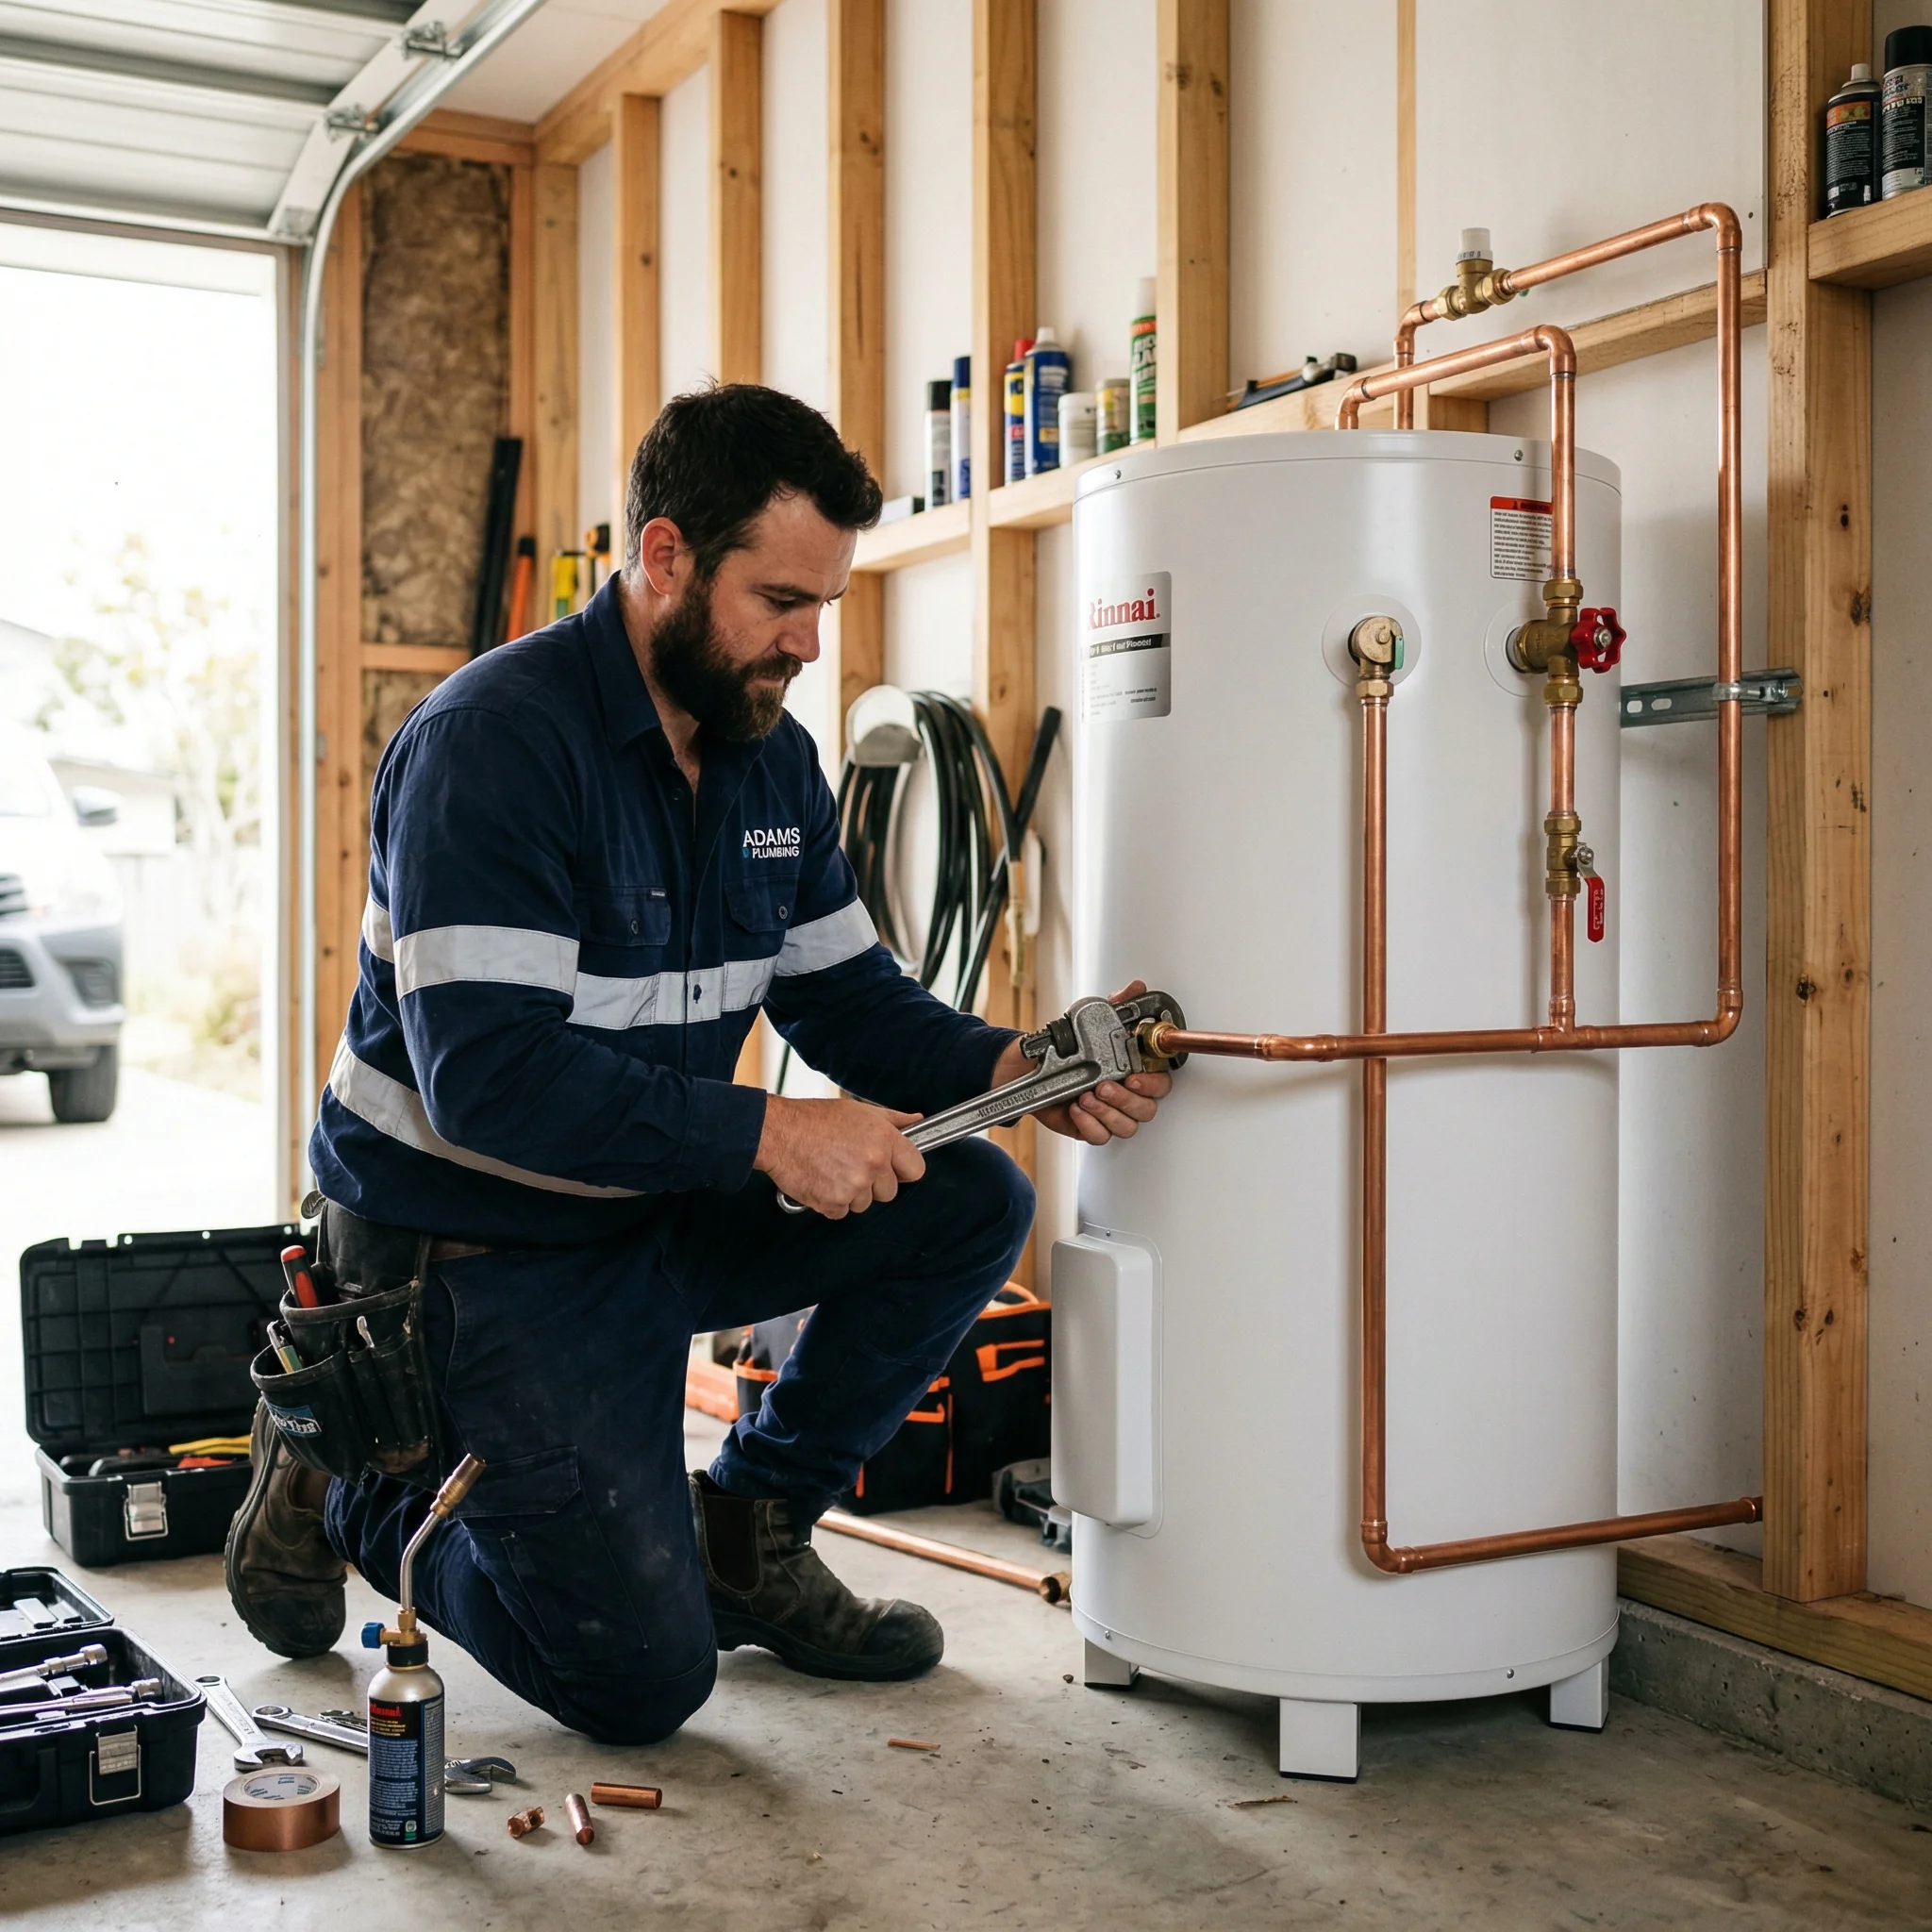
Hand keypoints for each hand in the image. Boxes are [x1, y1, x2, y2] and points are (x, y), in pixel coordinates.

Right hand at [754, 1094, 925, 1217]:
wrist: (779, 1133)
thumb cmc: (816, 1119)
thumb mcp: (860, 1111)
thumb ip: (893, 1120)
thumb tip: (917, 1121)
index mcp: (884, 1140)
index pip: (916, 1170)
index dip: (903, 1169)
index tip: (893, 1168)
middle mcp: (873, 1165)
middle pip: (890, 1192)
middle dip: (874, 1183)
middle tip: (852, 1164)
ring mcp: (853, 1186)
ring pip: (864, 1204)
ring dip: (851, 1193)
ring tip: (833, 1169)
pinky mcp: (832, 1203)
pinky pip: (841, 1212)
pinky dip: (831, 1202)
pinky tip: (822, 1180)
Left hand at [993, 980, 1172, 1147]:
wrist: (1031, 1068)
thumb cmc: (1066, 1049)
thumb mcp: (1089, 1021)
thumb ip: (1116, 1005)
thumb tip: (1136, 988)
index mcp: (1133, 1070)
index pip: (1160, 1083)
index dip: (1152, 1084)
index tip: (1133, 1077)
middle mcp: (1126, 1094)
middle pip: (1146, 1109)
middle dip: (1125, 1099)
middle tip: (1104, 1086)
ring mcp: (1110, 1113)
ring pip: (1126, 1126)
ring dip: (1106, 1112)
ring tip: (1085, 1097)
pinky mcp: (1091, 1127)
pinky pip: (1100, 1136)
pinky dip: (1089, 1125)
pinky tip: (1076, 1110)